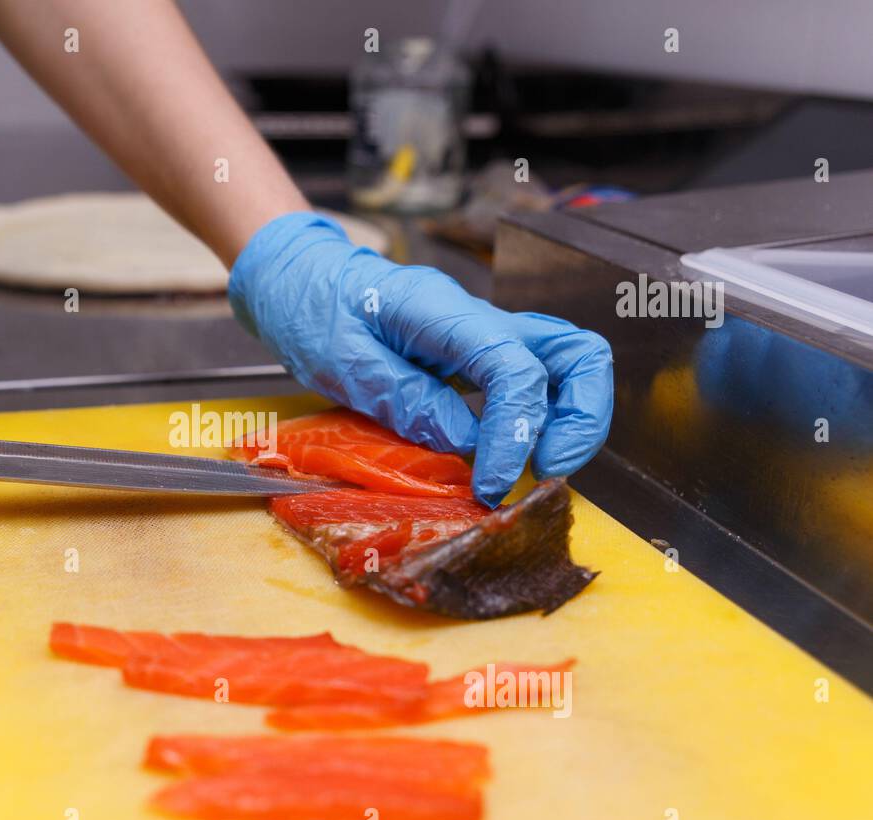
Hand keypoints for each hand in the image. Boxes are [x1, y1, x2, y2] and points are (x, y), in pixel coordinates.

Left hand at [228, 213, 613, 505]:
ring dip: (567, 422)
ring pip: (565, 365)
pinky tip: (506, 455)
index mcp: (443, 311)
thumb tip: (467, 443)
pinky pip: (529, 382)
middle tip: (546, 474)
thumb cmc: (311, 309)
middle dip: (580, 420)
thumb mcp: (340, 361)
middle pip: (576, 352)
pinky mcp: (475, 357)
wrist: (297, 277)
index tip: (491, 483)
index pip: (514, 369)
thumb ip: (405, 399)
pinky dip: (534, 421)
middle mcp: (478, 318)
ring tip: (533, 471)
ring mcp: (483, 336)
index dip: (516, 432)